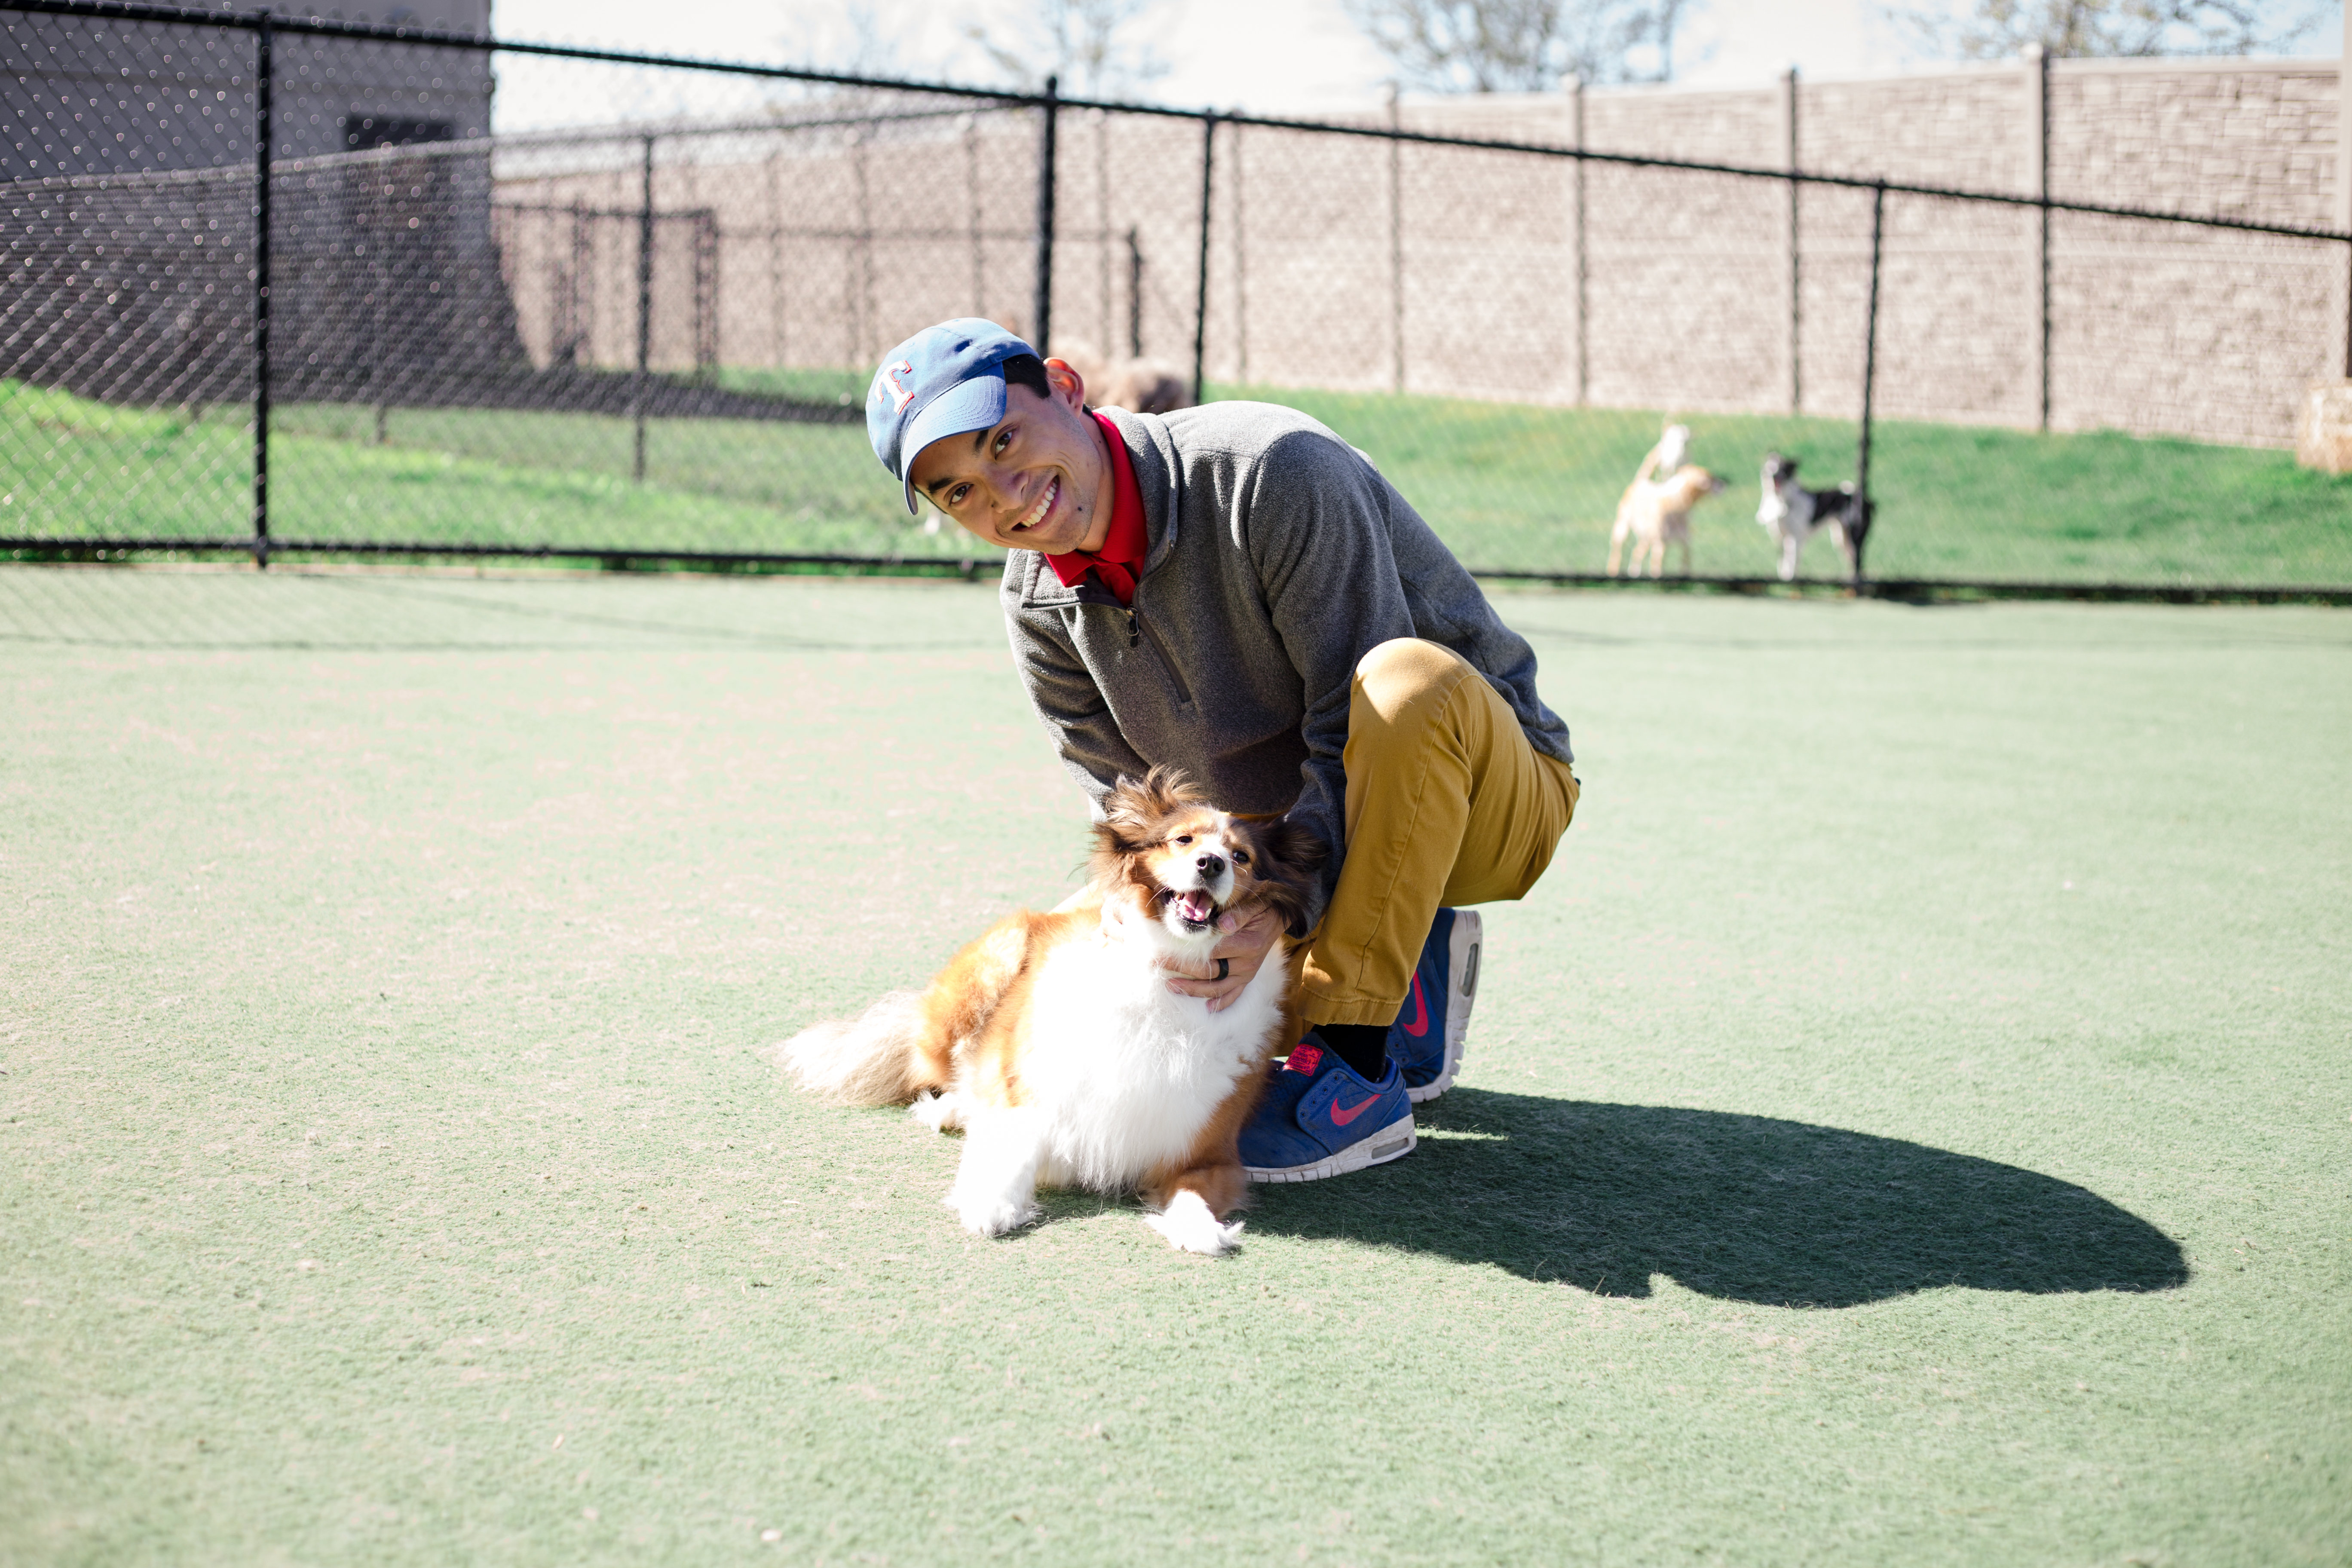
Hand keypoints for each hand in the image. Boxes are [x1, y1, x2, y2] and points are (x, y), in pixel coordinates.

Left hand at [1160, 904, 1281, 1013]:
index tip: (1167, 950)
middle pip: (1210, 972)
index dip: (1188, 953)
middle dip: (1182, 970)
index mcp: (1247, 945)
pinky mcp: (1247, 979)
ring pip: (1218, 988)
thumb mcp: (1251, 906)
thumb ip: (1237, 915)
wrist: (1277, 918)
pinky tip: (1208, 1009)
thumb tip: (1222, 925)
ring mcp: (1247, 974)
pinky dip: (1222, 1003)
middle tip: (1160, 965)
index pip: (1213, 952)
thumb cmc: (1260, 909)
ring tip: (1171, 986)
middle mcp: (1247, 964)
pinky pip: (1234, 994)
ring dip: (1194, 990)